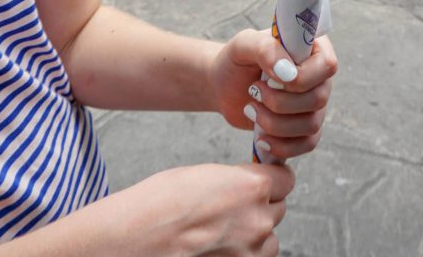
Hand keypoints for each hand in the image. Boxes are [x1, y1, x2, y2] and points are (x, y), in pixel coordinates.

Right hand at [60, 162, 294, 256]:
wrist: (136, 239)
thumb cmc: (161, 202)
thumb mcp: (205, 174)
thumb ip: (236, 179)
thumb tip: (248, 182)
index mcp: (252, 186)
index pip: (286, 178)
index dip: (273, 176)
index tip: (264, 177)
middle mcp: (258, 220)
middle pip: (278, 208)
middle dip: (261, 204)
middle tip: (234, 204)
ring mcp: (250, 251)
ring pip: (270, 239)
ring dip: (256, 233)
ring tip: (226, 229)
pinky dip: (244, 253)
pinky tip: (220, 246)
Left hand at [210, 29, 337, 161]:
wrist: (224, 86)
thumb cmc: (237, 59)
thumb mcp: (244, 45)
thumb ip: (266, 49)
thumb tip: (288, 72)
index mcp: (313, 48)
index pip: (327, 65)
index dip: (303, 78)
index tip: (272, 78)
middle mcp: (319, 76)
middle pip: (319, 99)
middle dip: (280, 102)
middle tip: (253, 91)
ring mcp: (314, 103)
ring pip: (312, 124)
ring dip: (276, 123)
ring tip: (250, 109)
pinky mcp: (305, 128)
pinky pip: (307, 144)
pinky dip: (282, 145)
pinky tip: (261, 138)